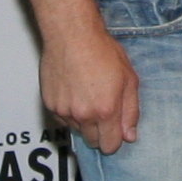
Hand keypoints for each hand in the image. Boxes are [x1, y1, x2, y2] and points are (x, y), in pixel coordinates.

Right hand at [41, 21, 140, 152]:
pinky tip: (75, 92)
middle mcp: (84, 115)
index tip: (115, 132)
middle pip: (93, 142)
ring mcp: (65, 111)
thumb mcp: (129, 79)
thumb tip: (130, 136)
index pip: (110, 146)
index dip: (115, 140)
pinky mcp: (50, 104)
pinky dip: (69, 112)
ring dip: (83, 121)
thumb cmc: (101, 51)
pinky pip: (62, 119)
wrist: (72, 35)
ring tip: (87, 95)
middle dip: (100, 132)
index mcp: (106, 110)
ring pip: (77, 130)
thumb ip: (131, 111)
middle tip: (102, 110)